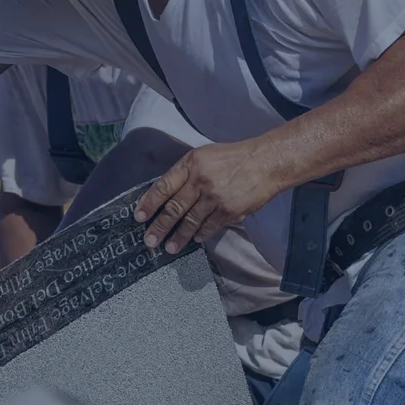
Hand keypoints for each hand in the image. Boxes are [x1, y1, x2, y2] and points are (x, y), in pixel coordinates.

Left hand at [133, 140, 290, 253]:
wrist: (266, 162)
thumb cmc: (233, 158)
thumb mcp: (204, 156)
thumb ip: (185, 174)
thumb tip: (166, 195)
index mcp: (190, 164)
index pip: (163, 186)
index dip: (149, 203)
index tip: (139, 217)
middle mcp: (200, 180)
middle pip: (174, 208)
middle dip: (159, 227)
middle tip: (149, 240)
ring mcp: (215, 197)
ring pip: (190, 221)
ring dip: (178, 237)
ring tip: (169, 248)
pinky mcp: (230, 211)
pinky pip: (210, 226)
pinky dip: (201, 234)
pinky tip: (195, 239)